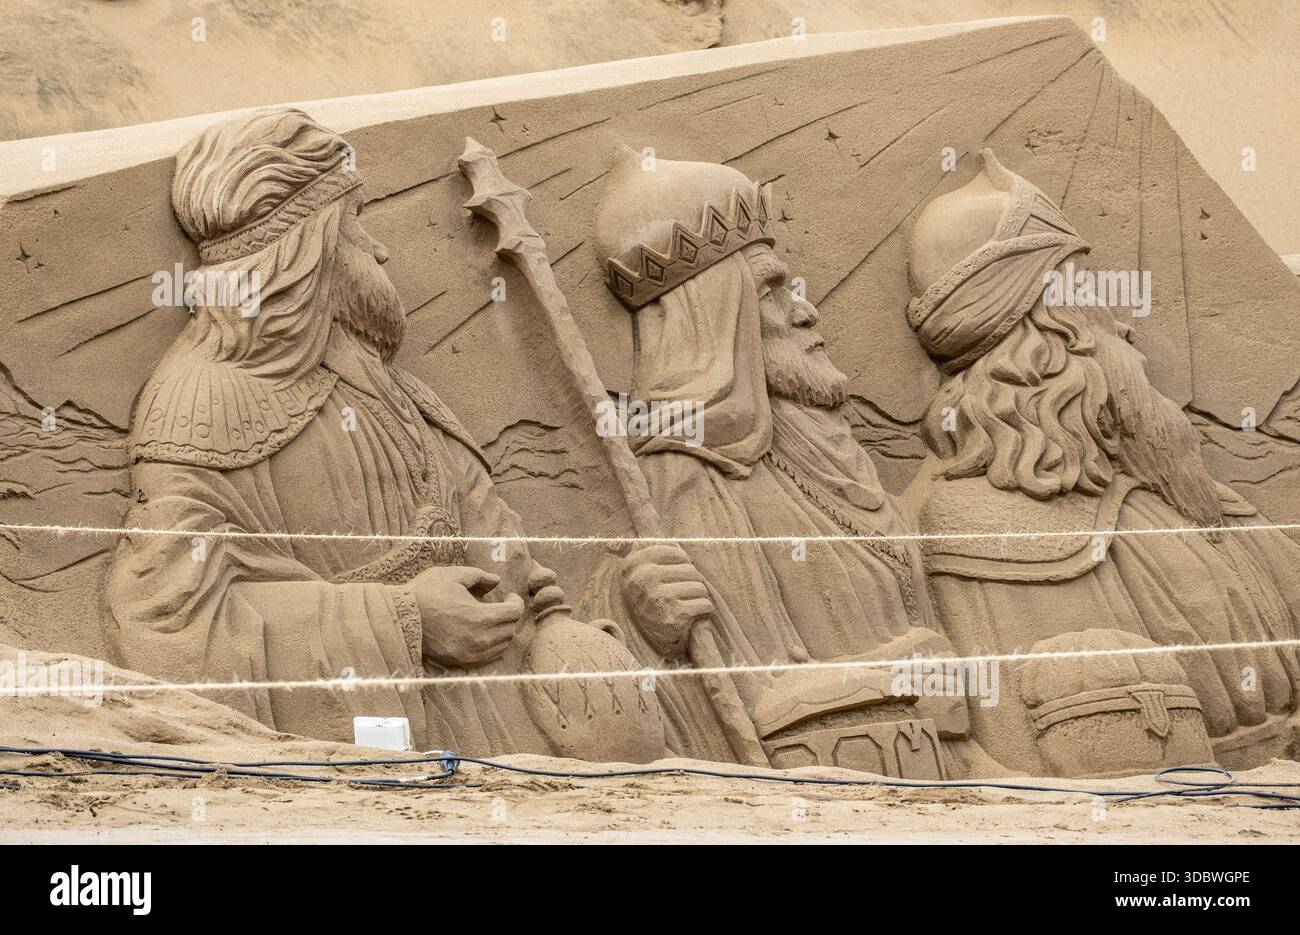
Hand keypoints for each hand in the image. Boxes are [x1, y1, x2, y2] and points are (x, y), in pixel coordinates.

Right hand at [408, 565, 523, 667]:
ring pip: (502, 645)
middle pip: (511, 630)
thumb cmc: (426, 593)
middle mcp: (480, 639)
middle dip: (511, 616)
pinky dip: (493, 646)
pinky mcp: (461, 661)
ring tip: (494, 620)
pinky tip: (484, 634)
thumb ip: (480, 576)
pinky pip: (489, 657)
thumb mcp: (454, 575)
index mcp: (480, 616)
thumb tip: (496, 581)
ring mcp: (471, 653)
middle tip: (503, 606)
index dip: (516, 602)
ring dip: (503, 631)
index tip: (509, 596)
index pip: (514, 613)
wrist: (400, 618)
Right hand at [620, 544, 713, 656]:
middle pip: (690, 570)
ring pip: (699, 587)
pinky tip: (692, 616)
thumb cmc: (654, 602)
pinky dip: (704, 611)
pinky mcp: (674, 616)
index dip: (681, 565)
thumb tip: (657, 518)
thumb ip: (653, 552)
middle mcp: (643, 579)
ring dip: (698, 598)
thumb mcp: (644, 575)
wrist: (651, 643)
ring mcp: (658, 597)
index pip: (674, 551)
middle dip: (692, 583)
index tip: (673, 577)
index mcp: (633, 565)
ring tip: (685, 606)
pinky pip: (705, 604)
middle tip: (681, 596)